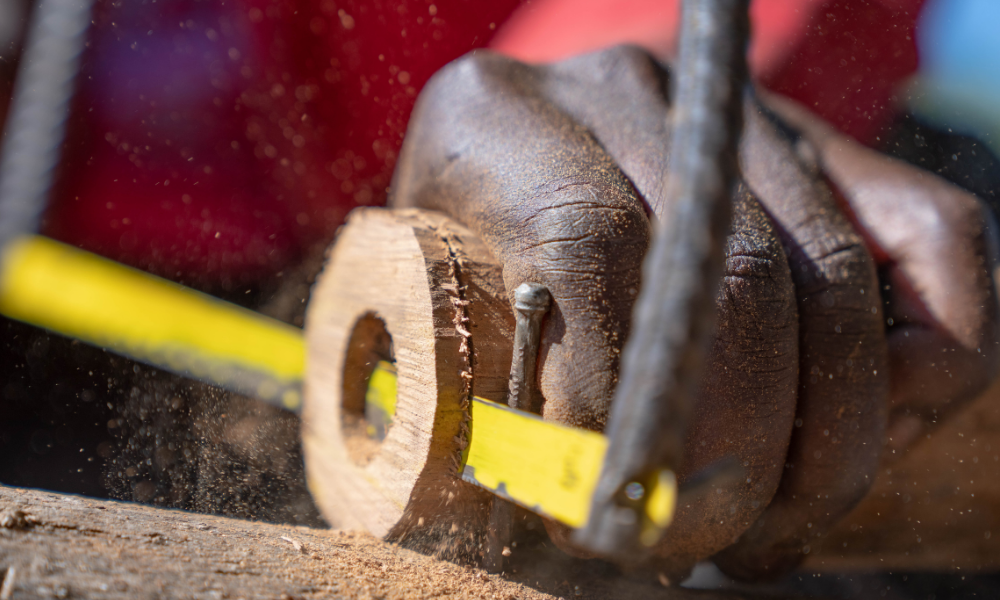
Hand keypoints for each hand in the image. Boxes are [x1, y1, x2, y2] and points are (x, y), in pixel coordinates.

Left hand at [388, 46, 999, 580]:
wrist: (514, 185)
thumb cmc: (456, 285)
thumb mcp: (430, 322)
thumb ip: (456, 386)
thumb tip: (536, 518)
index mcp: (492, 120)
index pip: (585, 243)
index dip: (614, 397)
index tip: (609, 511)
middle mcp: (619, 91)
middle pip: (731, 269)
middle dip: (738, 450)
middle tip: (705, 544)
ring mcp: (730, 112)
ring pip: (836, 274)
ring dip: (829, 442)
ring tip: (770, 531)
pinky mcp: (822, 145)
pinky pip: (936, 235)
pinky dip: (929, 360)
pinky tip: (868, 438)